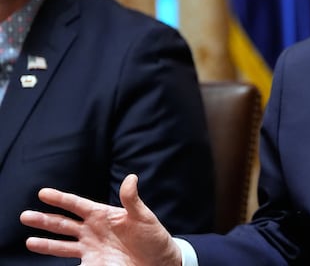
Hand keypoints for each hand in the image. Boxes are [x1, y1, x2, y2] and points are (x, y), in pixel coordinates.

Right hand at [20, 174, 180, 265]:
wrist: (159, 261)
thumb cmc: (154, 237)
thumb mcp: (144, 217)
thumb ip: (132, 199)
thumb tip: (131, 178)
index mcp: (103, 215)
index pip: (76, 204)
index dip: (60, 199)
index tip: (42, 193)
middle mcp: (93, 231)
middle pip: (63, 224)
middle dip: (44, 220)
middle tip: (25, 215)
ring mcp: (91, 248)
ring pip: (62, 245)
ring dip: (45, 243)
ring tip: (29, 241)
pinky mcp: (94, 264)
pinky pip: (73, 264)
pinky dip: (60, 263)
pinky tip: (48, 260)